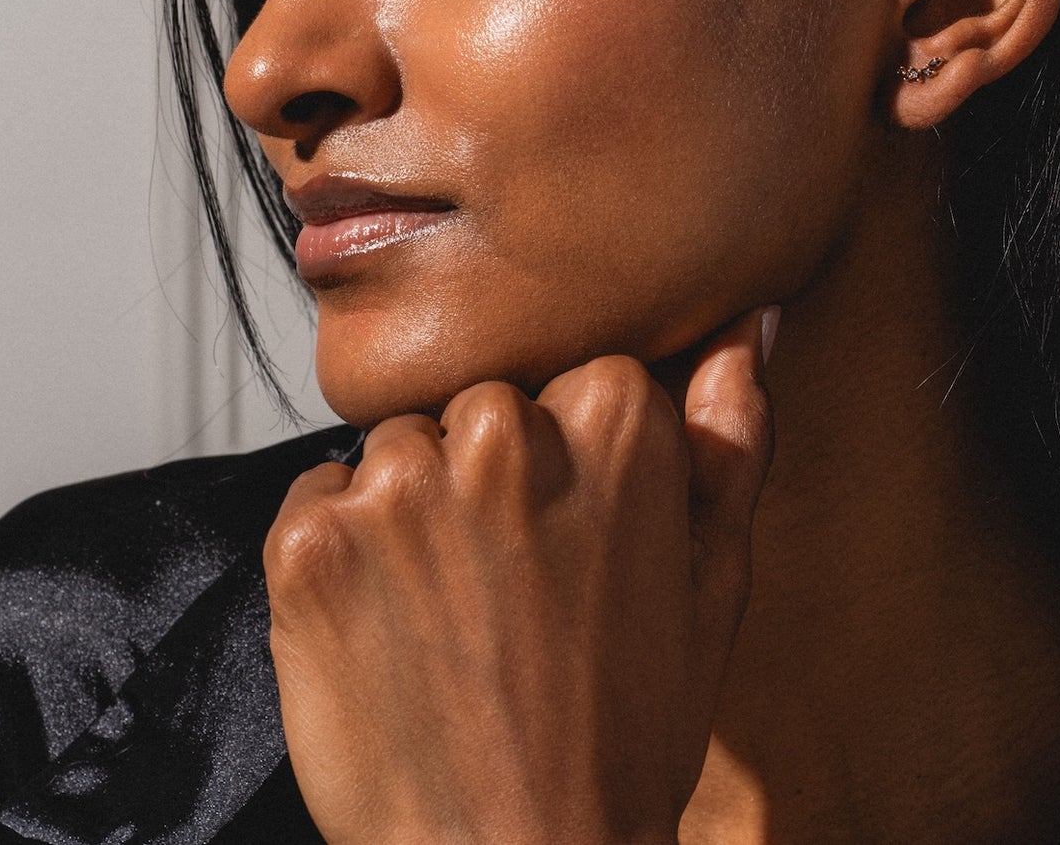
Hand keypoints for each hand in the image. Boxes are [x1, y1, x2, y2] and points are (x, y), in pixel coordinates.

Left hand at [263, 305, 778, 844]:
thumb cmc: (624, 730)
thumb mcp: (716, 580)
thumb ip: (733, 437)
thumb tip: (747, 330)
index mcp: (614, 423)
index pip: (572, 378)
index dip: (572, 462)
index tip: (572, 536)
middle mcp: (502, 433)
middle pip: (479, 405)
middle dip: (489, 476)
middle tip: (510, 585)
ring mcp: (399, 485)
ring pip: (399, 443)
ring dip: (413, 508)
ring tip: (451, 611)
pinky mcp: (312, 542)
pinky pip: (319, 491)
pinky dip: (341, 547)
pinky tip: (388, 623)